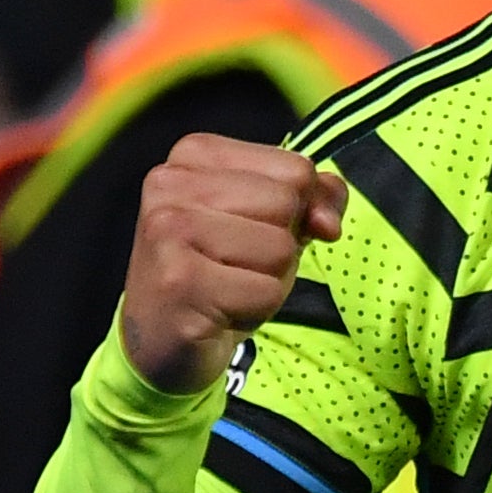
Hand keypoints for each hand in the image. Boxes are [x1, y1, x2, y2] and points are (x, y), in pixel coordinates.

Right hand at [120, 134, 347, 394]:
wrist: (163, 339)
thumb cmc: (225, 268)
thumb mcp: (276, 220)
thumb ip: (317, 198)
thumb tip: (328, 223)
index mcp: (193, 153)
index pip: (297, 169)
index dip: (298, 210)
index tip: (252, 232)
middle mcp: (170, 184)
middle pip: (288, 204)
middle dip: (281, 245)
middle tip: (235, 265)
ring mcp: (167, 233)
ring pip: (281, 249)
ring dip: (269, 279)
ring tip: (227, 286)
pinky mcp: (177, 283)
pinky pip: (266, 292)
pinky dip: (256, 309)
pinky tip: (218, 311)